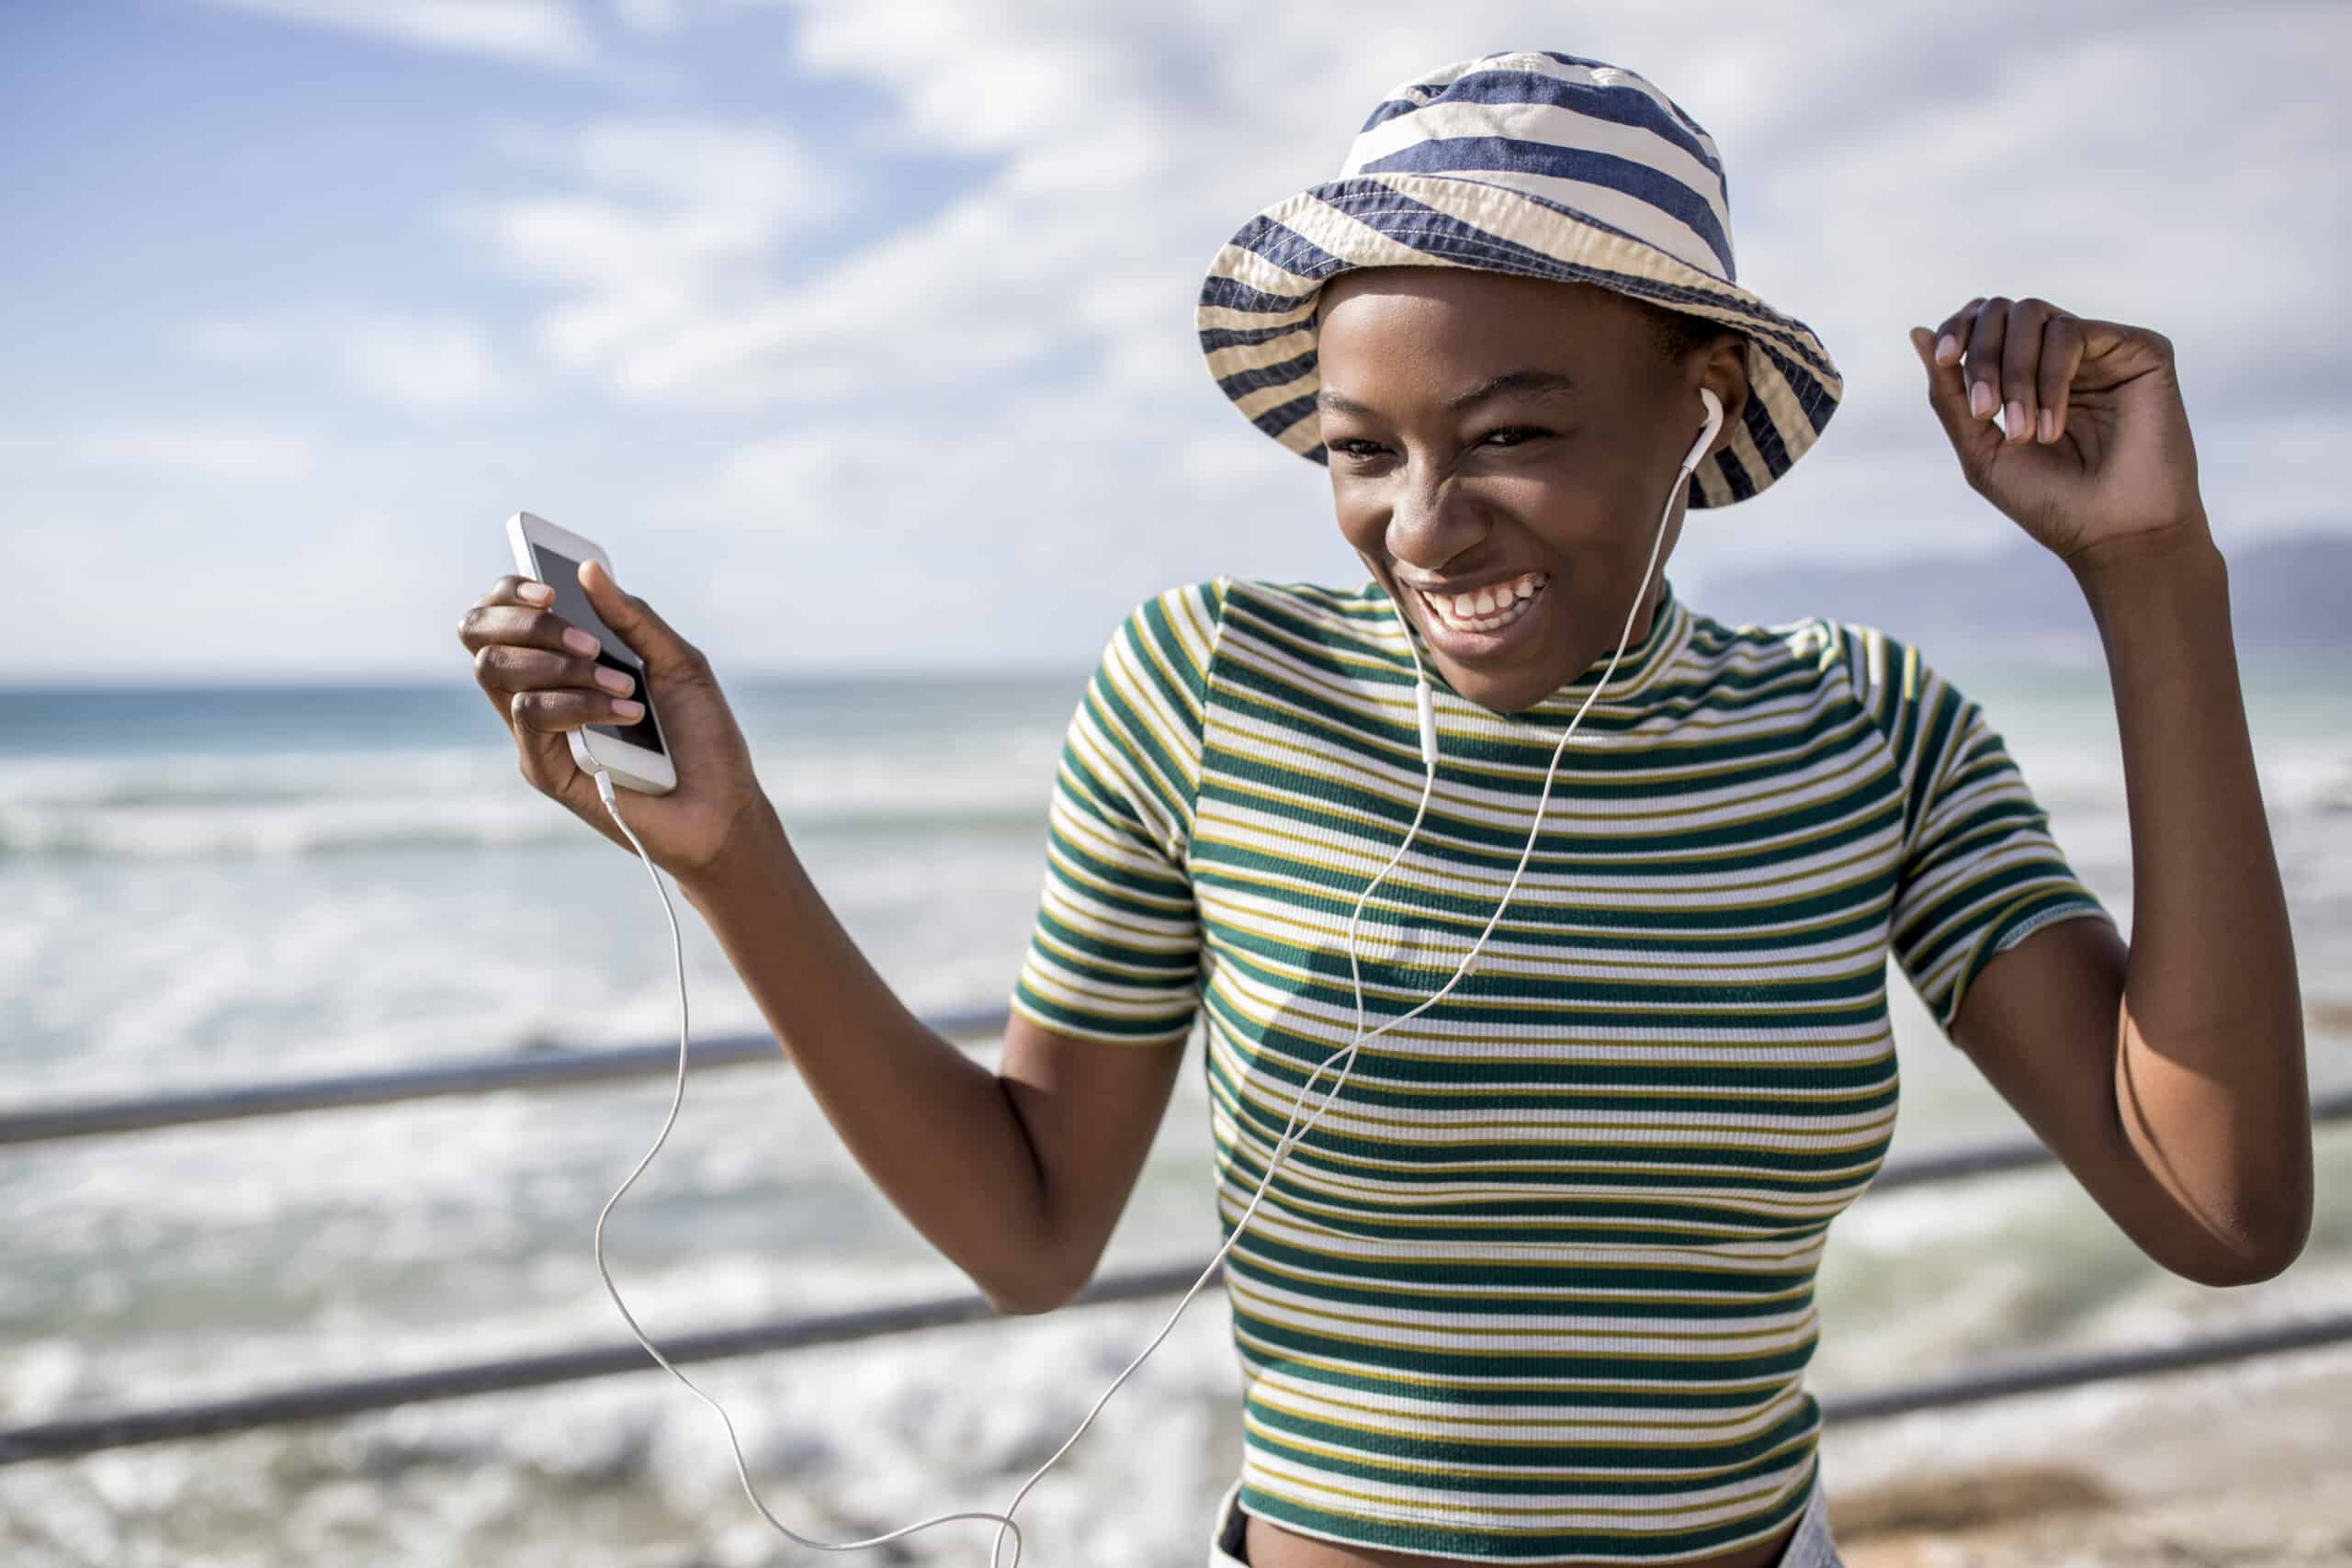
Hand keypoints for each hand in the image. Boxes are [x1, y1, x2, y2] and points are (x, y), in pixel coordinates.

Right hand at [457, 559, 773, 880]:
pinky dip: (578, 703)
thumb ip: (632, 618)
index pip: (501, 614)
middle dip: (527, 622)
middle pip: (479, 635)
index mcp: (563, 661)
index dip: (510, 593)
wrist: (723, 806)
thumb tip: (589, 569)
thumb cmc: (702, 736)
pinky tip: (627, 712)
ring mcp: (537, 733)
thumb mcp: (679, 663)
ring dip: (562, 665)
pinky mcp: (546, 770)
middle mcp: (539, 692)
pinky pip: (530, 717)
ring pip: (497, 671)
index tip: (551, 589)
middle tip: (588, 641)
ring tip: (625, 684)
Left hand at [1908, 298, 2208, 569]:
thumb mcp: (1981, 449)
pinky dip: (2051, 377)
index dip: (1959, 328)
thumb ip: (1949, 394)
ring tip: (2023, 433)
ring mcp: (2102, 349)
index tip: (1945, 358)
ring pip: (2036, 315)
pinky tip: (2052, 427)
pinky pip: (2073, 333)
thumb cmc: (2049, 501)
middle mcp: (2063, 354)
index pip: (1984, 322)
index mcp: (2025, 373)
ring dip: (2016, 374)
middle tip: (1985, 413)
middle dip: (1984, 356)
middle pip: (2005, 310)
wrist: (2112, 534)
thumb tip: (1917, 331)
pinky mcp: (2140, 350)